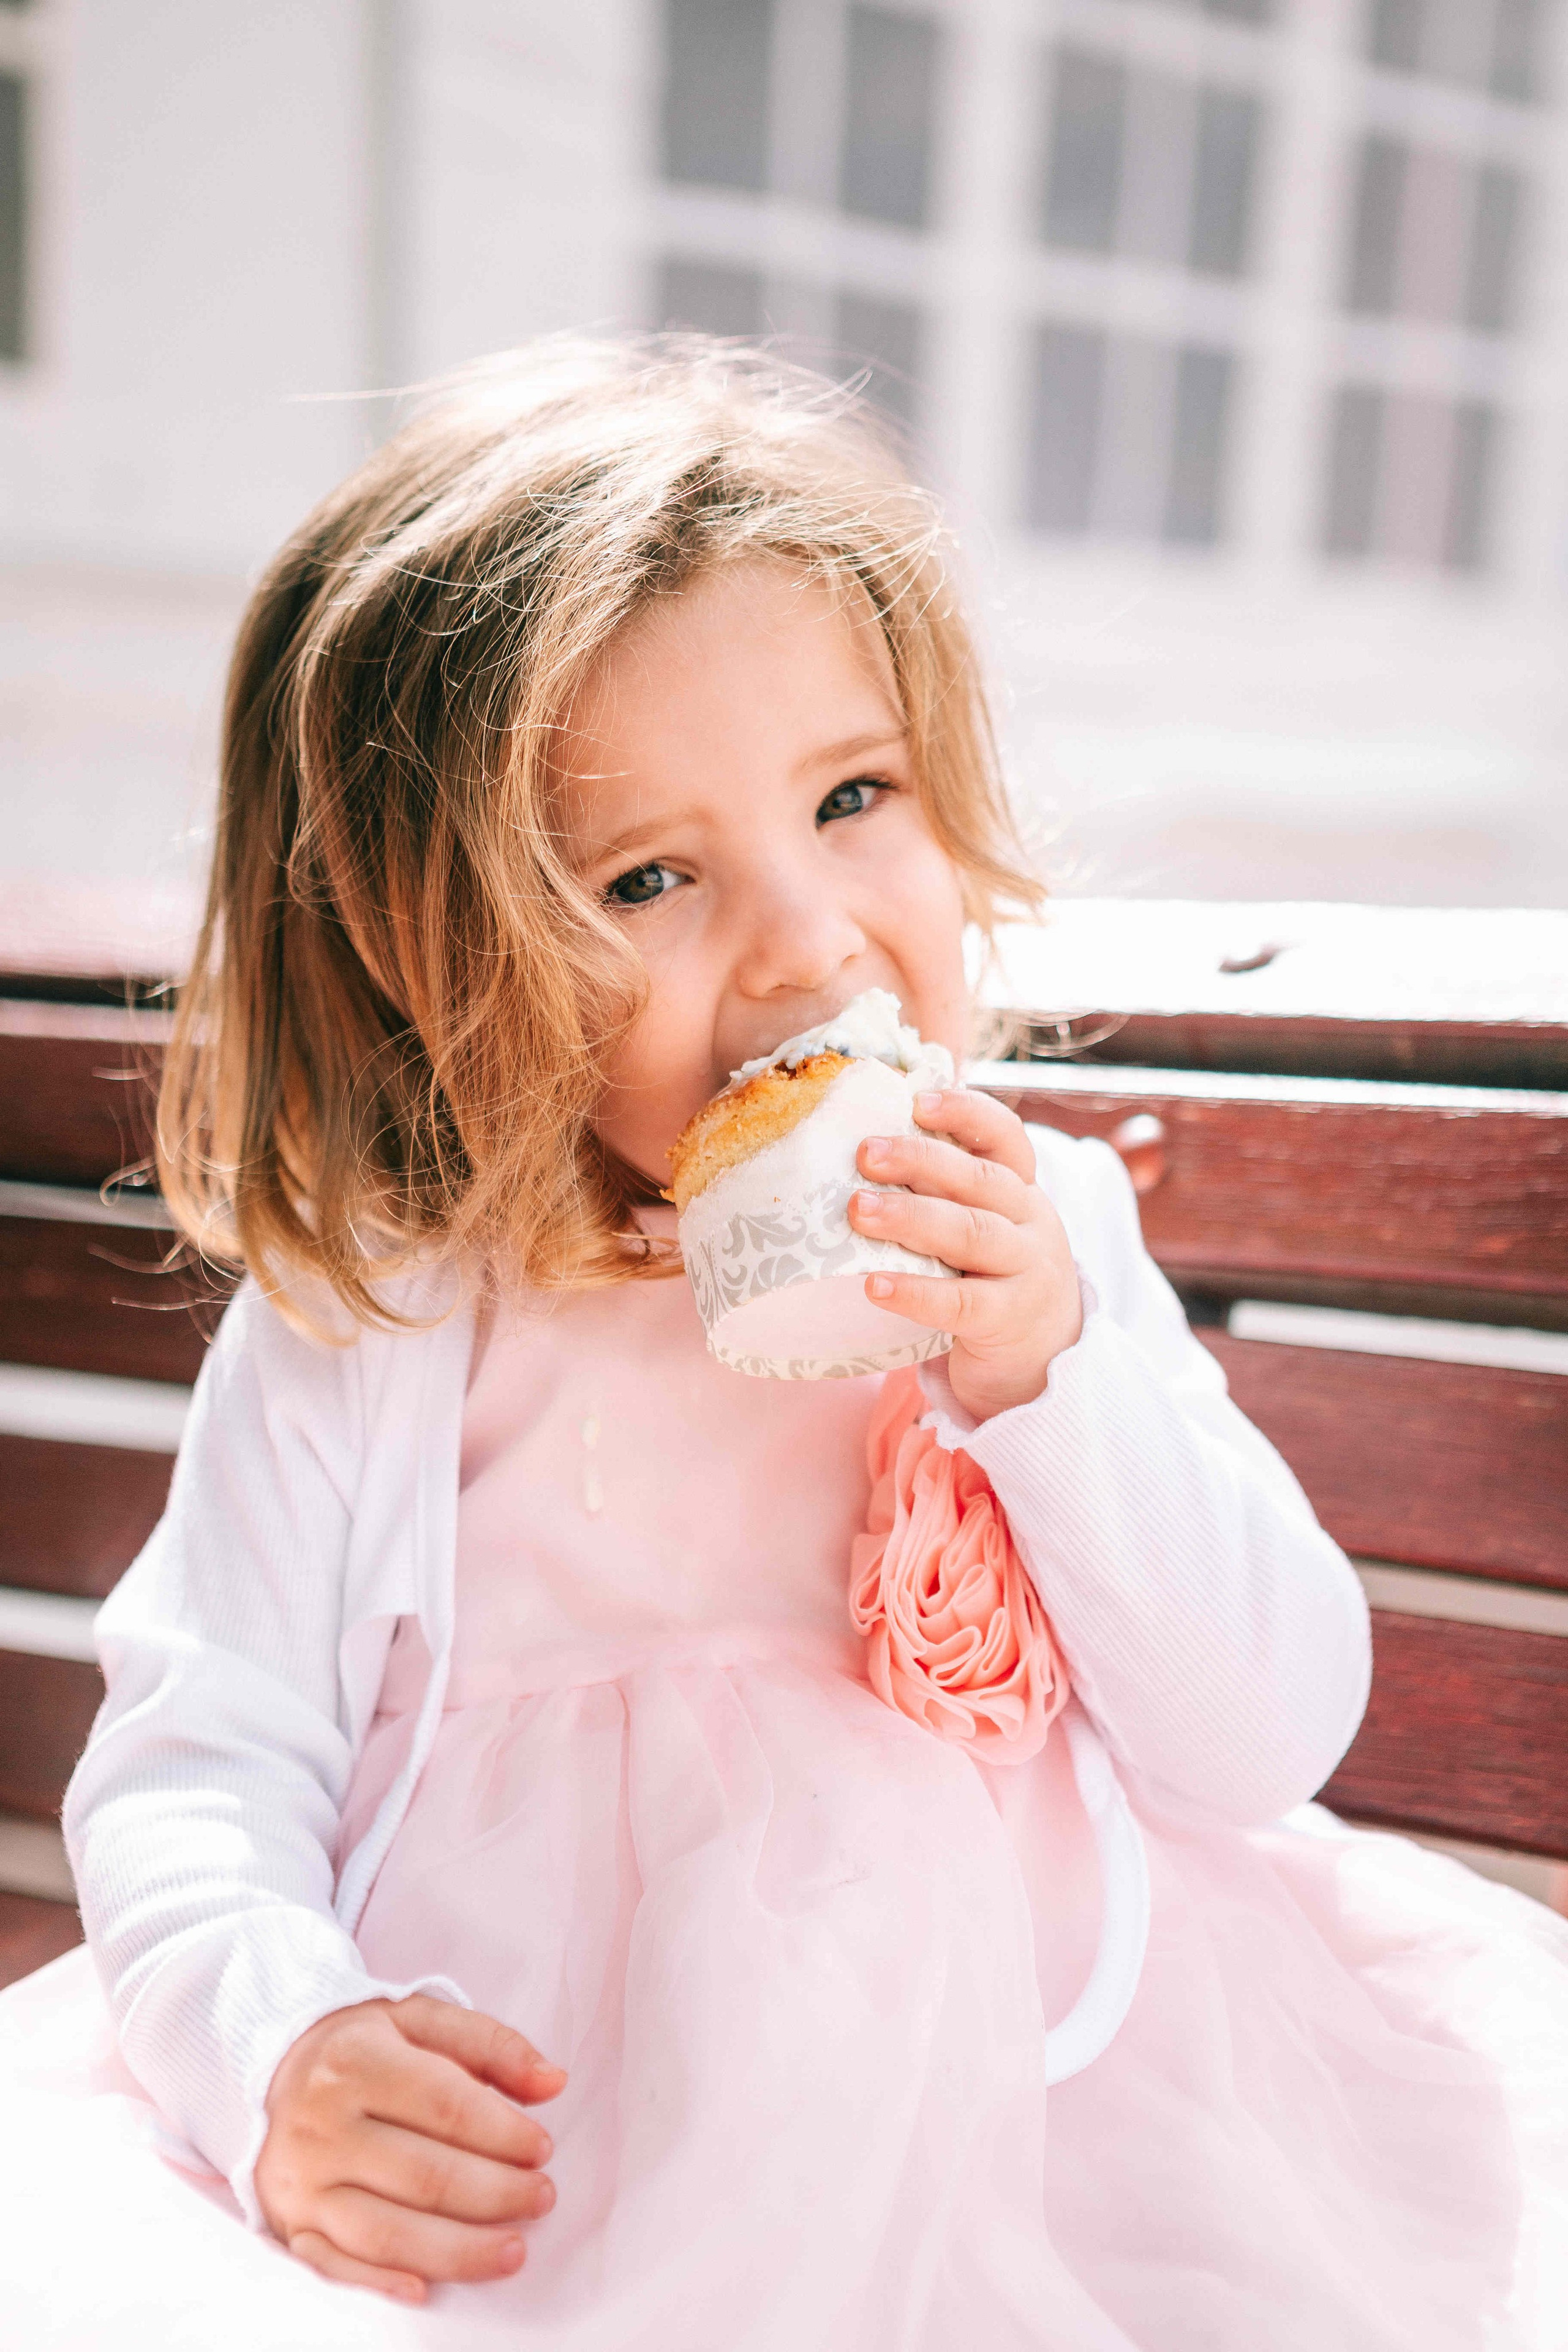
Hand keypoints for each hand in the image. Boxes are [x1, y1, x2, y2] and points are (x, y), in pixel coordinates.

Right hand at [255, 1993, 565, 2305]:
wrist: (273, 2071)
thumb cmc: (365, 2048)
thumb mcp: (422, 2020)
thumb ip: (491, 2045)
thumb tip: (553, 2082)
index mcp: (355, 2060)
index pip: (443, 2104)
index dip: (502, 2131)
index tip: (543, 2148)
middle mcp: (321, 2124)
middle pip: (423, 2174)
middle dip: (494, 2193)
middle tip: (542, 2198)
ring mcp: (303, 2182)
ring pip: (386, 2231)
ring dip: (457, 2249)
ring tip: (514, 2250)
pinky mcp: (291, 2225)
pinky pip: (335, 2266)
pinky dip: (381, 2283)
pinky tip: (427, 2290)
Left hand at [848, 1089, 1081, 1422]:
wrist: (1045, 1358)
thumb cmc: (991, 1278)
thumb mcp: (983, 1224)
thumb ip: (943, 1191)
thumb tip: (862, 1149)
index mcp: (1020, 1189)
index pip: (1005, 1137)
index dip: (965, 1113)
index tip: (918, 1101)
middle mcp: (1030, 1221)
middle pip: (980, 1180)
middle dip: (921, 1160)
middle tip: (865, 1152)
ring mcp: (1026, 1271)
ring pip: (971, 1234)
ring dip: (911, 1218)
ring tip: (857, 1211)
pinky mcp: (1008, 1320)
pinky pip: (960, 1303)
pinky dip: (916, 1292)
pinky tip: (873, 1285)